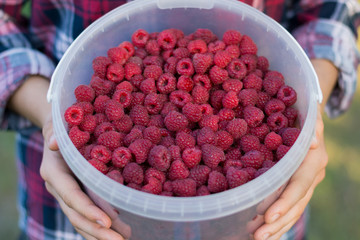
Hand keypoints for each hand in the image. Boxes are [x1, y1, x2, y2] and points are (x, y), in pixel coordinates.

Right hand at [40, 115, 124, 239]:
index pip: (71, 195)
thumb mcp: (58, 125)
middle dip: (97, 230)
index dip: (88, 209)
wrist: (58, 133)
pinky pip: (86, 216)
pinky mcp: (76, 197)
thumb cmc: (63, 126)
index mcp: (54, 172)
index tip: (107, 222)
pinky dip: (99, 227)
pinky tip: (117, 232)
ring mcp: (66, 195)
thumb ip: (57, 133)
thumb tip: (54, 143)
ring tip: (125, 238)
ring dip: (101, 233)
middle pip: (77, 214)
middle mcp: (59, 188)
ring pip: (81, 220)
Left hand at [252, 108, 327, 239]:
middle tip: (258, 236)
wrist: (310, 124)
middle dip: (278, 222)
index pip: (299, 185)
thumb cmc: (302, 116)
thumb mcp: (308, 115)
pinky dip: (279, 222)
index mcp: (313, 160)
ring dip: (277, 227)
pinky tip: (265, 233)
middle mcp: (312, 176)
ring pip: (294, 211)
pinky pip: (291, 209)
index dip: (285, 201)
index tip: (268, 216)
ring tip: (257, 238)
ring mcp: (307, 185)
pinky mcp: (300, 189)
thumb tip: (312, 142)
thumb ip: (310, 123)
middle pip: (296, 204)